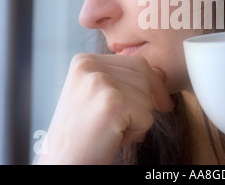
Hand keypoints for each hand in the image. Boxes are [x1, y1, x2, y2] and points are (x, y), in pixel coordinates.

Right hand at [37, 54, 173, 164]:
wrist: (63, 164)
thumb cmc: (82, 135)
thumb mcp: (96, 95)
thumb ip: (121, 80)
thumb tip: (161, 75)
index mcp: (84, 60)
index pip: (137, 62)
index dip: (153, 85)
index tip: (161, 104)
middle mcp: (89, 66)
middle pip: (145, 77)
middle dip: (142, 104)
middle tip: (117, 125)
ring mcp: (100, 82)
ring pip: (147, 97)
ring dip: (137, 120)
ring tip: (110, 131)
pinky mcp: (112, 104)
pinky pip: (146, 117)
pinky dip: (136, 132)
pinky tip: (112, 138)